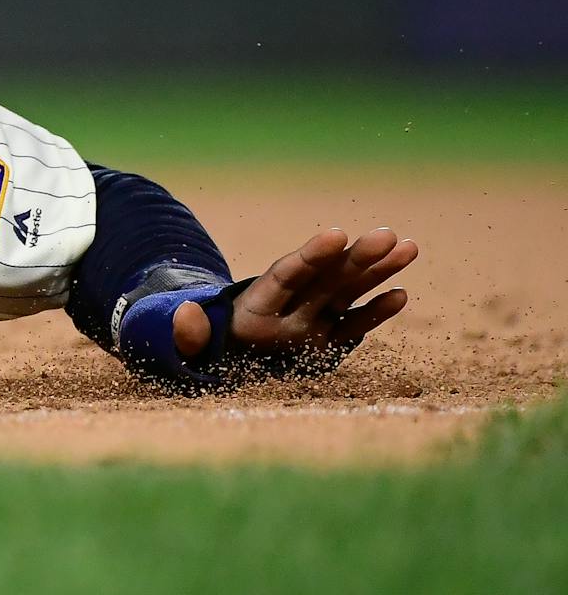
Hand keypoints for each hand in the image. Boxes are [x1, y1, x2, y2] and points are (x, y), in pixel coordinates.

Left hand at [174, 225, 417, 361]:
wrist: (215, 361)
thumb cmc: (201, 353)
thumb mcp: (187, 346)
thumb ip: (188, 333)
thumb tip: (185, 314)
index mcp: (254, 306)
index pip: (286, 275)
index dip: (311, 255)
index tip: (337, 233)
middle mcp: (288, 307)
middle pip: (325, 278)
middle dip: (356, 257)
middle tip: (388, 234)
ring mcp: (309, 321)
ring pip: (346, 292)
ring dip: (376, 271)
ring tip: (409, 247)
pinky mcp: (324, 342)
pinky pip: (353, 325)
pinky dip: (376, 312)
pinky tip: (401, 294)